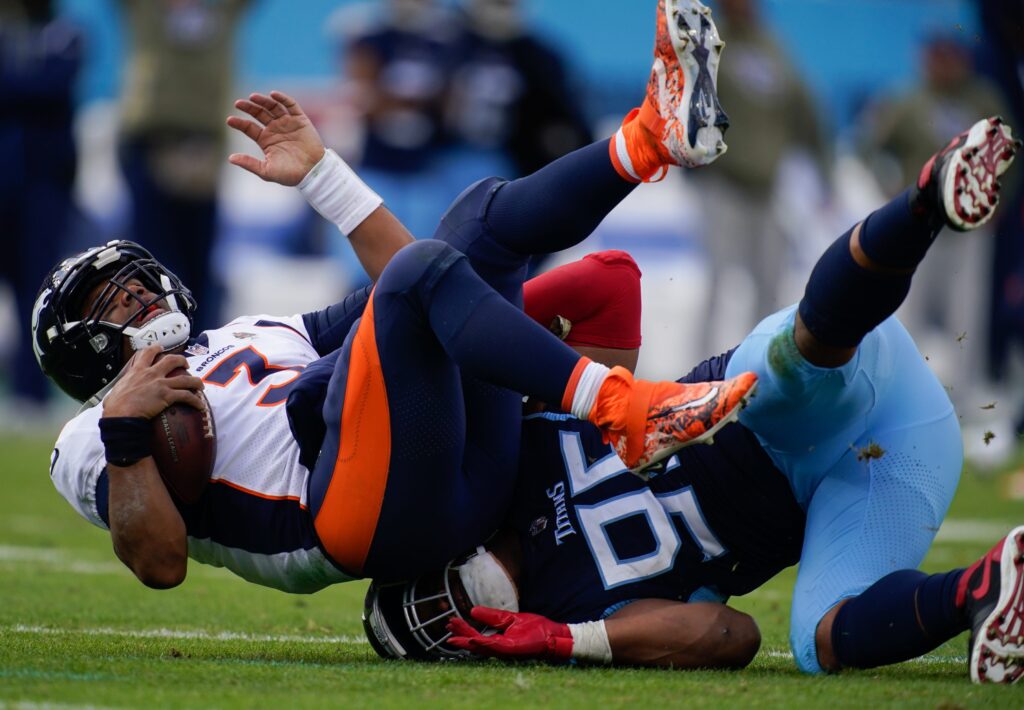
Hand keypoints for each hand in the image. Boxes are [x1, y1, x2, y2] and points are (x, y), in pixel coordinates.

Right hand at [102, 346, 205, 418]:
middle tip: (186, 364)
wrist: (121, 416)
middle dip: (182, 360)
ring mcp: (160, 384)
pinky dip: (196, 400)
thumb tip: (113, 396)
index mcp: (136, 371)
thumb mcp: (114, 392)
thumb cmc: (115, 407)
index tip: (161, 348)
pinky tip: (200, 406)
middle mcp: (151, 374)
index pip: (147, 353)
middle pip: (172, 360)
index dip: (156, 348)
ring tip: (200, 385)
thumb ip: (119, 390)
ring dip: (196, 381)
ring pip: (185, 378)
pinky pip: (187, 396)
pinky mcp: (167, 395)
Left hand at [227, 91, 325, 185]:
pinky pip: (291, 105)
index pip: (249, 127)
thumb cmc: (290, 174)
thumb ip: (249, 163)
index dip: (239, 123)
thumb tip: (230, 158)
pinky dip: (283, 99)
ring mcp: (288, 123)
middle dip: (248, 107)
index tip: (229, 120)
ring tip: (253, 97)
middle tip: (238, 103)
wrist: (313, 172)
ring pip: (273, 107)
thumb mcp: (266, 171)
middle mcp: (275, 129)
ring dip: (263, 101)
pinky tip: (273, 95)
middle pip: (259, 113)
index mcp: (265, 140)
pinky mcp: (300, 120)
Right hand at [446, 606, 573, 661]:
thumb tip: (473, 611)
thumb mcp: (509, 618)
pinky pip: (494, 646)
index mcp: (498, 640)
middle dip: (461, 635)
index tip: (451, 622)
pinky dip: (482, 643)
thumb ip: (492, 616)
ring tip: (453, 635)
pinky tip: (472, 639)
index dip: (463, 630)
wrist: (552, 634)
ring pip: (481, 646)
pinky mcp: (512, 649)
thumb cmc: (535, 628)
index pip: (476, 636)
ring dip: (467, 640)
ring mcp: (505, 649)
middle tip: (447, 627)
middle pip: (475, 643)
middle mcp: (499, 647)